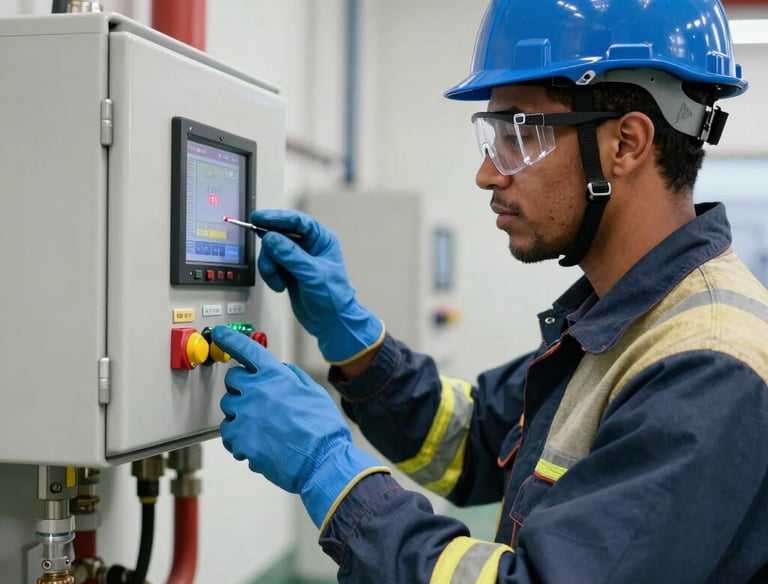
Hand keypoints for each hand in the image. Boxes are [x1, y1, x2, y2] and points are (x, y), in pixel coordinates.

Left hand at [212, 326, 386, 526]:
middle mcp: (257, 391)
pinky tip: (256, 443)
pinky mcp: (240, 439)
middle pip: (232, 380)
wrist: (322, 461)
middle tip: (254, 400)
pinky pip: (228, 434)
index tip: (220, 334)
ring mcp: (246, 415)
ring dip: (239, 414)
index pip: (247, 349)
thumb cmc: (323, 430)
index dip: (230, 339)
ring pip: (228, 408)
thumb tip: (282, 370)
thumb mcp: (314, 392)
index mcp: (276, 376)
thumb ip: (293, 377)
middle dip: (240, 387)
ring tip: (260, 427)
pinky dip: (238, 439)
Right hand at [251, 209, 383, 364]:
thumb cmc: (333, 298)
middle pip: (278, 234)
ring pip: (270, 250)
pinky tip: (280, 286)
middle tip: (269, 261)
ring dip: (269, 266)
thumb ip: (291, 255)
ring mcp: (296, 258)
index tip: (258, 218)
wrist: (330, 322)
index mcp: (321, 239)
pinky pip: (269, 264)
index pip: (296, 221)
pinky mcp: (287, 270)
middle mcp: (308, 246)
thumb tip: (271, 237)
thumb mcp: (312, 274)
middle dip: (270, 249)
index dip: (276, 217)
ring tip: (278, 281)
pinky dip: (270, 275)